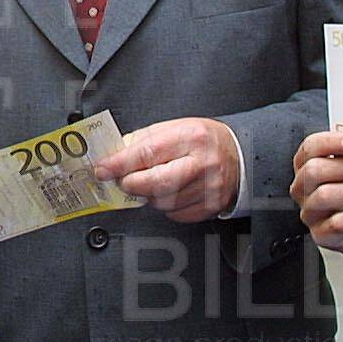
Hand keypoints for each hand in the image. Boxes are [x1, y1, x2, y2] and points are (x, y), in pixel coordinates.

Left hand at [93, 117, 241, 221]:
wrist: (239, 154)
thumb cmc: (204, 140)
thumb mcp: (175, 127)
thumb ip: (144, 140)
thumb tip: (114, 154)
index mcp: (190, 136)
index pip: (147, 152)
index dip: (119, 164)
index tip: (102, 169)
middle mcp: (202, 162)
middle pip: (156, 183)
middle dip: (131, 184)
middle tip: (123, 181)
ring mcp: (209, 187)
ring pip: (163, 202)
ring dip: (149, 195)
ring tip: (153, 182)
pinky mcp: (211, 206)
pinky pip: (176, 214)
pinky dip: (166, 206)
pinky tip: (171, 192)